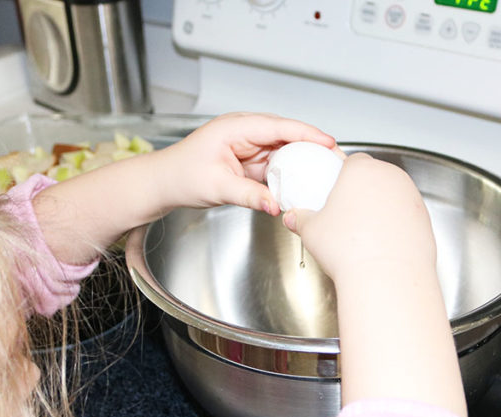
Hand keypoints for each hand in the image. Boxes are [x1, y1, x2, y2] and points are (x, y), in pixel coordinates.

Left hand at [154, 112, 336, 215]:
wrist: (165, 183)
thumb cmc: (181, 175)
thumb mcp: (217, 187)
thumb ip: (249, 196)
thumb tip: (275, 205)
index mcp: (235, 127)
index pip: (278, 126)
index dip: (306, 133)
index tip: (328, 142)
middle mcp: (245, 132)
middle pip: (287, 136)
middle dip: (312, 146)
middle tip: (335, 160)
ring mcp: (249, 146)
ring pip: (284, 151)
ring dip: (303, 162)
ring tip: (325, 173)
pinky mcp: (251, 161)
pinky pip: (276, 166)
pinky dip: (290, 175)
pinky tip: (303, 184)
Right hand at [283, 153, 434, 282]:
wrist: (386, 277)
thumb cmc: (350, 250)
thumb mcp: (312, 231)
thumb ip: (301, 219)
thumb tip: (295, 218)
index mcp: (362, 170)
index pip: (352, 161)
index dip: (342, 175)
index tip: (335, 191)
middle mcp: (391, 177)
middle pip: (374, 177)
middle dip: (362, 191)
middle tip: (346, 215)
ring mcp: (411, 197)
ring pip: (392, 196)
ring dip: (380, 208)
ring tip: (363, 233)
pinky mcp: (425, 218)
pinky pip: (405, 216)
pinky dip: (395, 225)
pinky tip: (381, 244)